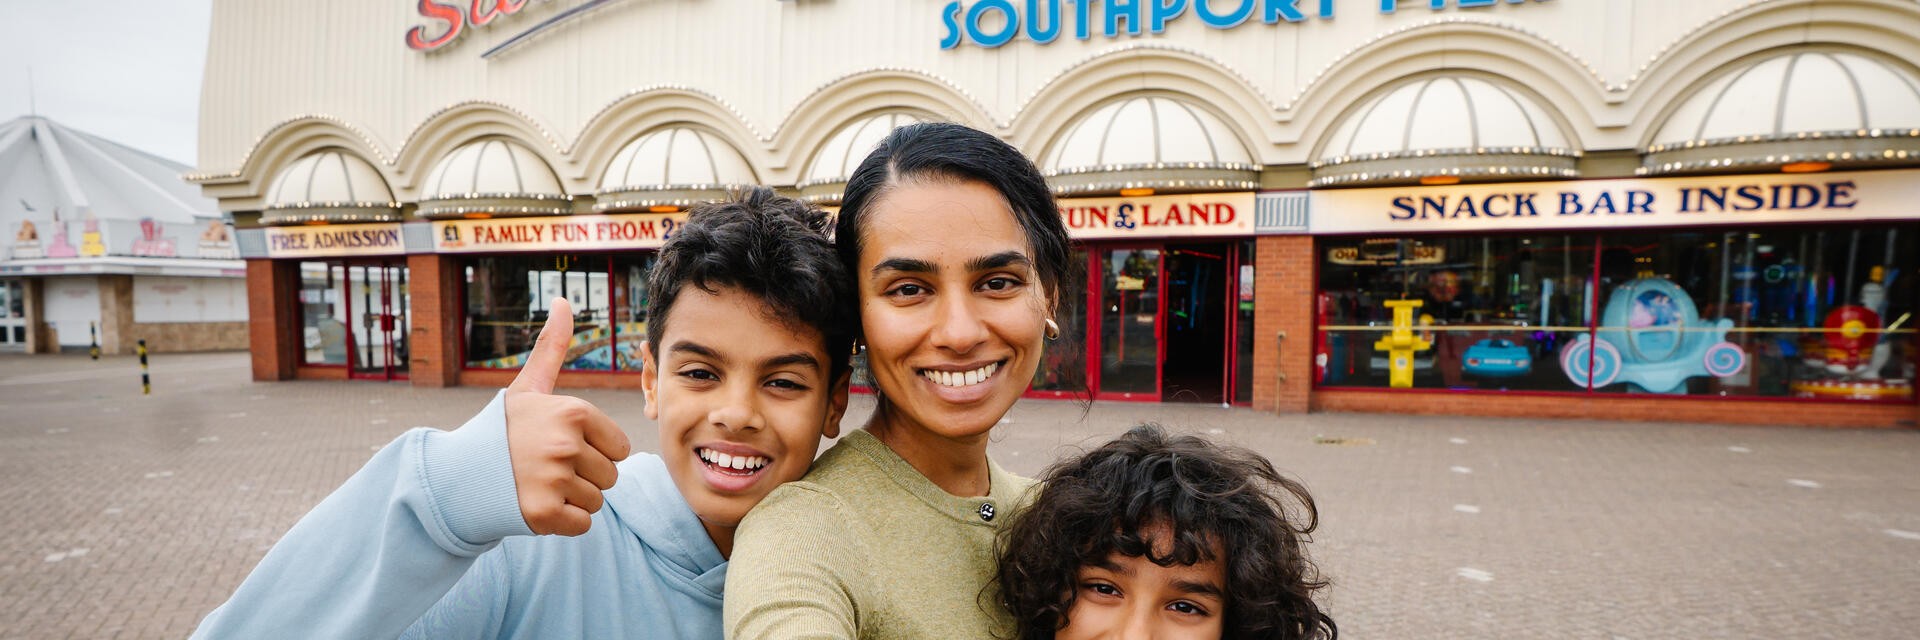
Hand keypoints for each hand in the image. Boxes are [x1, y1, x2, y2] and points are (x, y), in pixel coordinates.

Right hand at [503, 298, 631, 535]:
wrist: (458, 476)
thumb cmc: (502, 430)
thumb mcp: (528, 387)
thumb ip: (552, 347)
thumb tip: (563, 300)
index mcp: (572, 412)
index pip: (620, 448)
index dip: (594, 450)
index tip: (560, 445)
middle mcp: (566, 444)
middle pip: (611, 476)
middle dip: (584, 476)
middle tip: (547, 467)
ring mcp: (555, 480)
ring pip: (597, 501)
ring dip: (573, 499)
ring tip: (539, 484)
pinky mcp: (544, 514)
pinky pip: (582, 524)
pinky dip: (563, 522)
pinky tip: (536, 504)